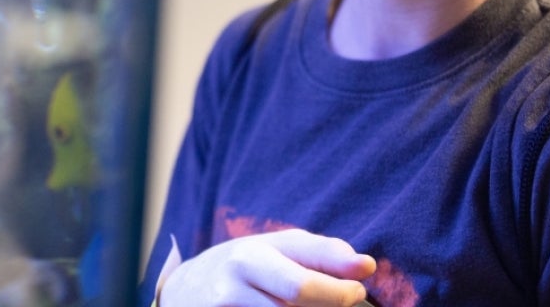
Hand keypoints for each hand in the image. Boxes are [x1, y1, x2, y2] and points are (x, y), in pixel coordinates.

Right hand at [158, 228, 376, 306]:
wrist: (184, 290)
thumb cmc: (244, 268)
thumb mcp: (275, 249)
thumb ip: (320, 253)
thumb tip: (365, 265)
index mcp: (253, 252)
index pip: (305, 280)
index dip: (341, 290)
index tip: (358, 288)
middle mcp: (236, 278)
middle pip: (297, 298)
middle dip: (331, 303)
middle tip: (347, 300)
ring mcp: (225, 306)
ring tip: (311, 303)